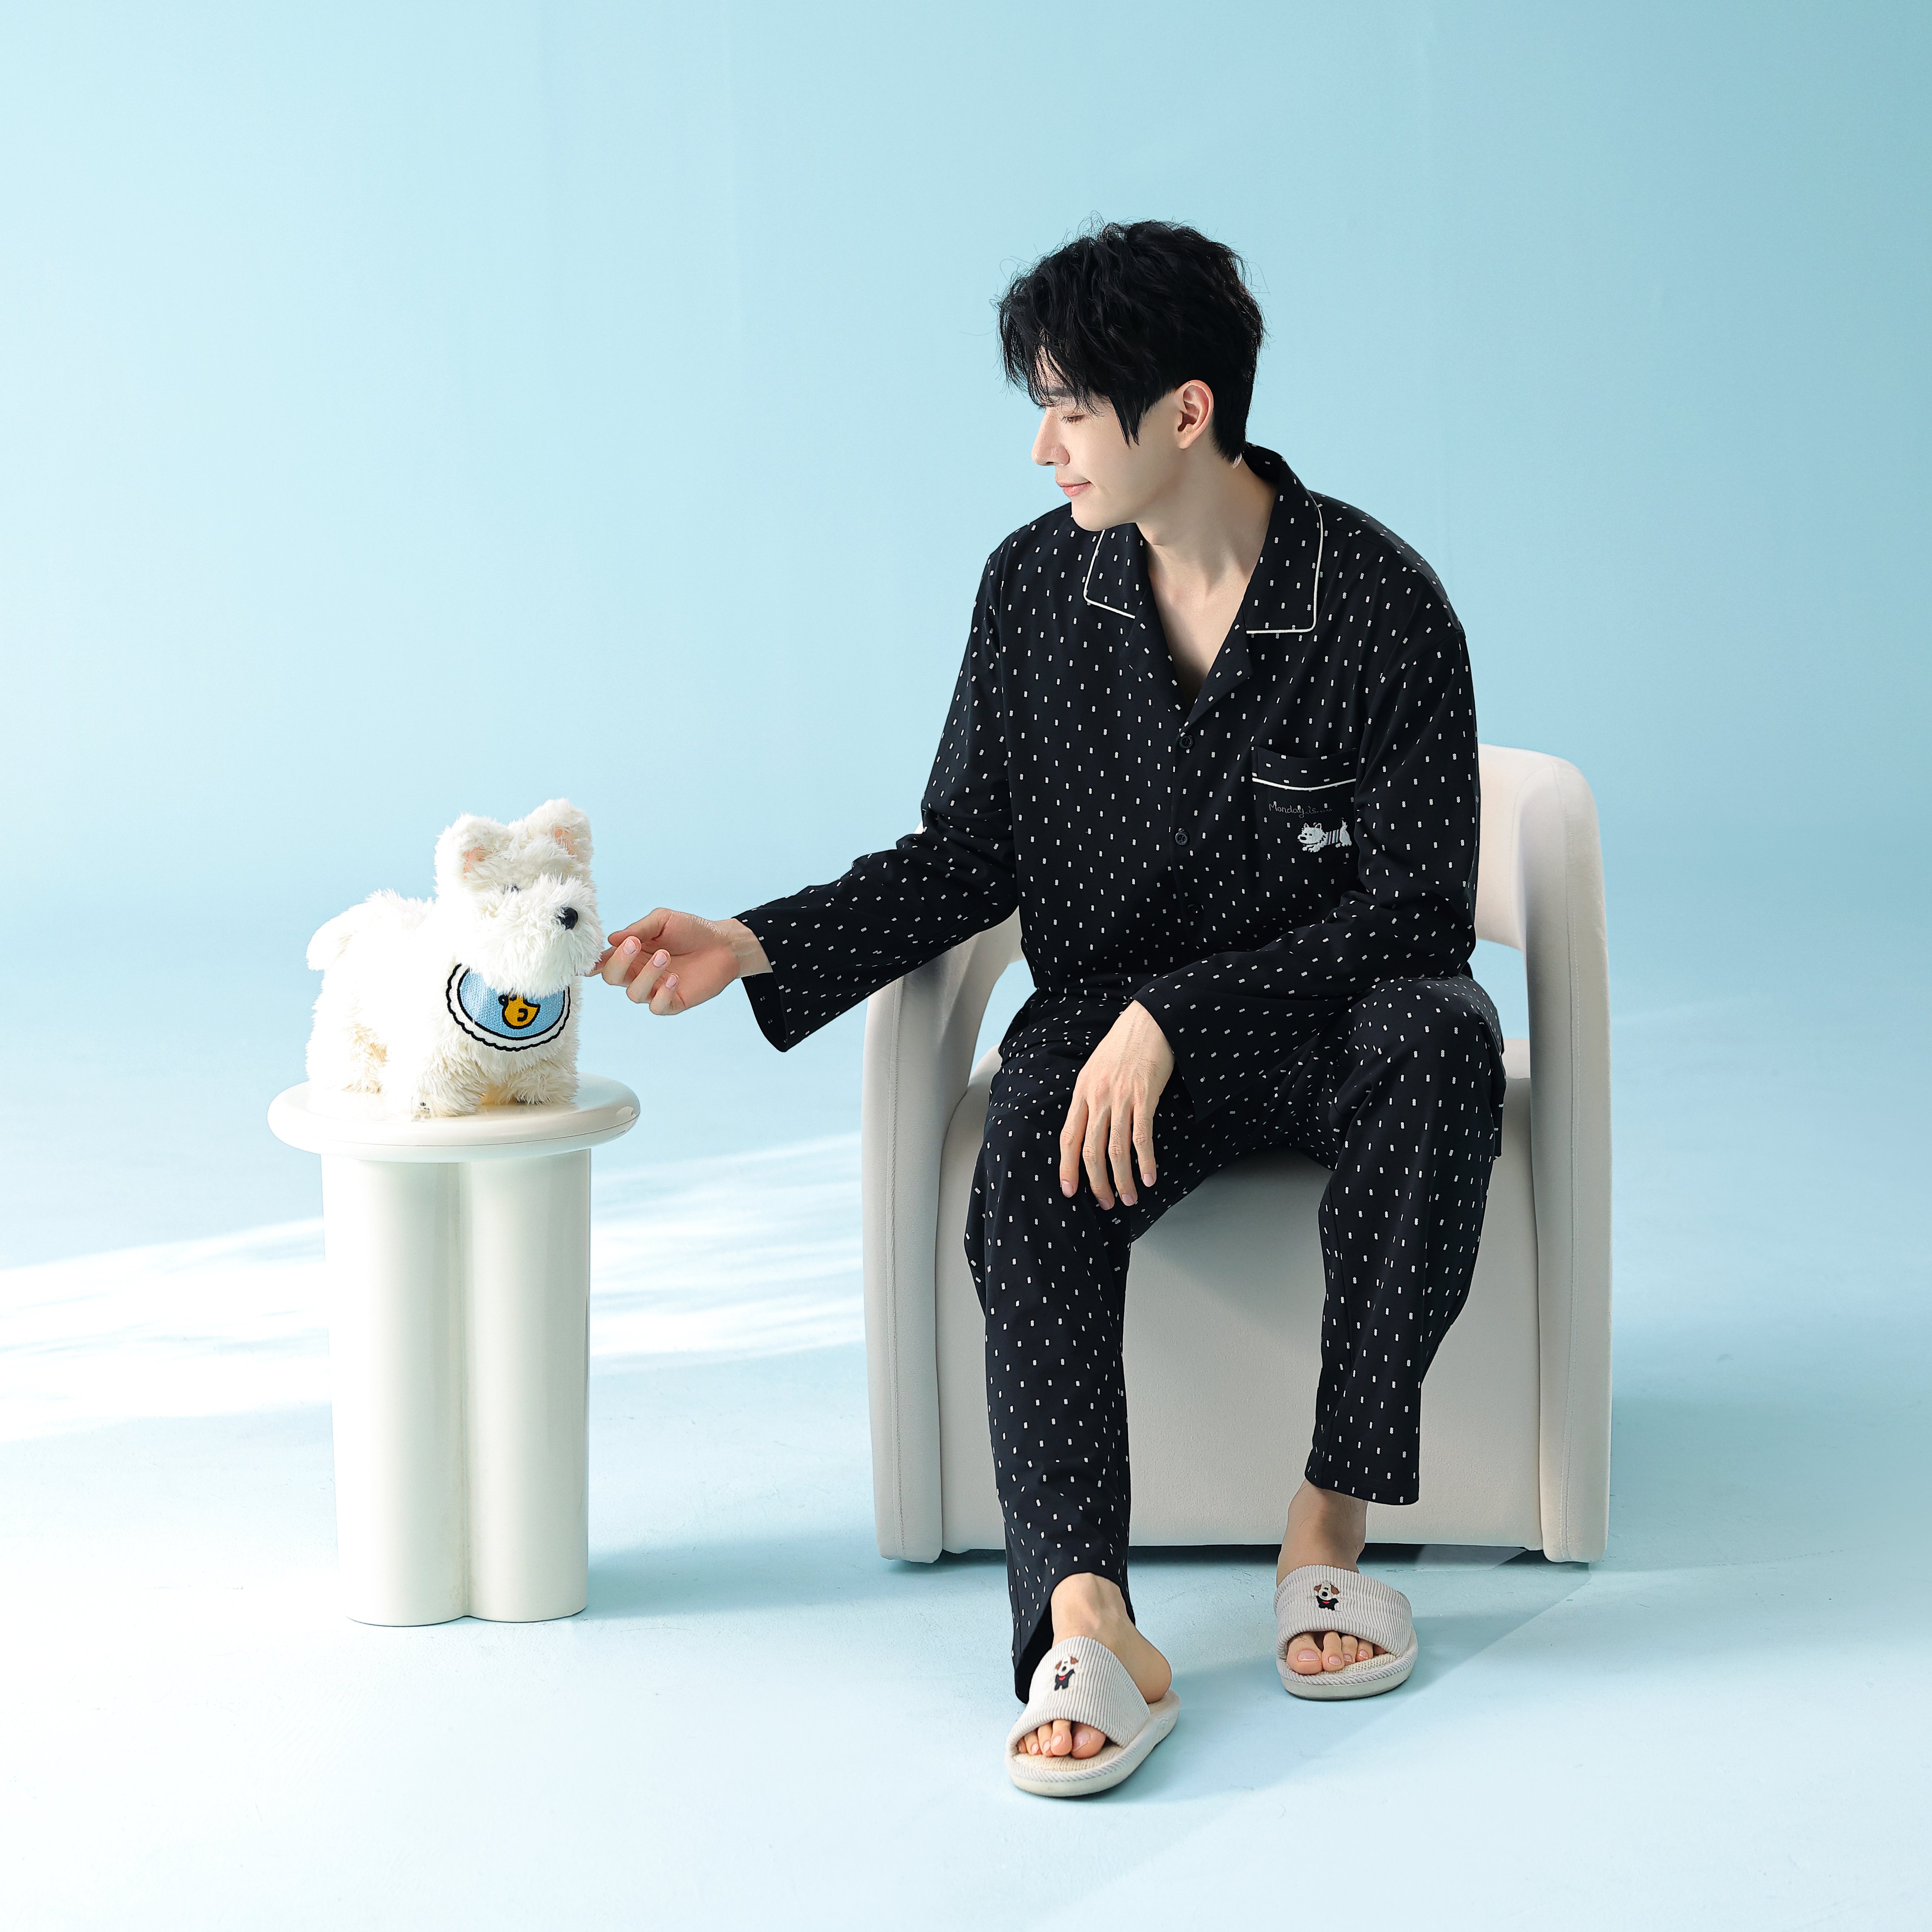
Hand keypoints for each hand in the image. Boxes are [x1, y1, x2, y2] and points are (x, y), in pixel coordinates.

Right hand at [595, 910, 769, 1015]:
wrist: (724, 944)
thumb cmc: (692, 930)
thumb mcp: (663, 920)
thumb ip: (638, 929)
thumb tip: (611, 939)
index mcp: (631, 954)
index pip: (604, 961)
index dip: (593, 962)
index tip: (593, 956)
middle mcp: (638, 973)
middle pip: (612, 978)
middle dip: (619, 962)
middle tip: (635, 944)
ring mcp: (654, 990)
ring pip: (633, 993)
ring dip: (646, 974)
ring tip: (665, 956)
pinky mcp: (672, 1002)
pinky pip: (656, 1007)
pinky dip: (661, 993)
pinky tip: (674, 978)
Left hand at [1059, 1000, 1174, 1209]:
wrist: (1149, 1019)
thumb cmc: (1124, 1045)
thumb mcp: (1096, 1069)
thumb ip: (1090, 1097)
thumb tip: (1090, 1127)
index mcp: (1082, 1091)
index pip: (1068, 1137)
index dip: (1067, 1167)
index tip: (1069, 1191)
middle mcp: (1096, 1097)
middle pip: (1090, 1151)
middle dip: (1096, 1183)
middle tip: (1106, 1203)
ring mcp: (1120, 1098)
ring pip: (1116, 1150)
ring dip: (1122, 1180)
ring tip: (1129, 1199)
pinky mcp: (1143, 1096)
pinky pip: (1141, 1137)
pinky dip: (1145, 1161)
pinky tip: (1149, 1177)